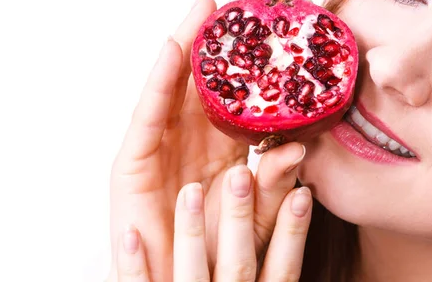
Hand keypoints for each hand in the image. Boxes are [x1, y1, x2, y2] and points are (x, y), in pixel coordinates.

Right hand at [108, 0, 306, 281]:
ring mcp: (161, 146)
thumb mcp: (255, 217)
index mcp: (224, 148)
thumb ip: (274, 184)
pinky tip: (176, 46)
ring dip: (193, 41)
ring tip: (211, 2)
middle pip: (210, 76)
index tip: (283, 21)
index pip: (242, 92)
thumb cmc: (215, 257)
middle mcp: (192, 140)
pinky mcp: (132, 162)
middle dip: (229, 33)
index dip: (260, 57)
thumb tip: (300, 146)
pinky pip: (149, 114)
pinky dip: (161, 81)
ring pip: (178, 85)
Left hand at [114, 166, 311, 280]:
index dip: (292, 232)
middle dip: (239, 219)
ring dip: (191, 232)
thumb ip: (273, 220)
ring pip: (193, 275)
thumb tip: (293, 163)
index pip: (283, 268)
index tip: (301, 195)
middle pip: (238, 265)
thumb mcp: (257, 263)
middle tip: (238, 174)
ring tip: (190, 190)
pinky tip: (130, 236)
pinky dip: (134, 265)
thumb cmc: (224, 281)